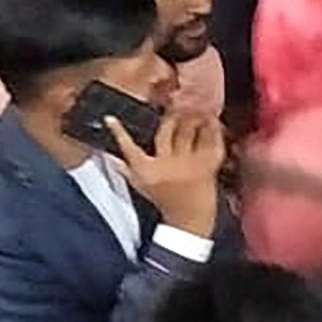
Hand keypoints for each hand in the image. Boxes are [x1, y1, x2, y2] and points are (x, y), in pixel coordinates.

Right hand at [109, 106, 223, 236]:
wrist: (190, 221)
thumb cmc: (164, 201)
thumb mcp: (141, 187)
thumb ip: (125, 170)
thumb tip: (108, 155)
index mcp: (147, 171)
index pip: (128, 148)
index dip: (118, 132)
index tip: (110, 118)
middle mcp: (166, 165)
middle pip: (165, 129)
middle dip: (171, 113)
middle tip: (175, 100)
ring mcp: (188, 164)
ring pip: (189, 129)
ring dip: (193, 114)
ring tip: (196, 104)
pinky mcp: (207, 165)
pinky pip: (210, 140)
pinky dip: (213, 128)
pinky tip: (213, 120)